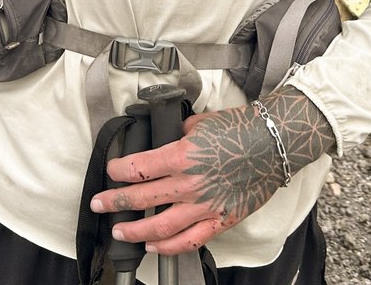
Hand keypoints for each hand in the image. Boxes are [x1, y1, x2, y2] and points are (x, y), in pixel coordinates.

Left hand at [91, 103, 284, 255]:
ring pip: (160, 227)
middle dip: (115, 202)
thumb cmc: (238, 130)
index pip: (138, 168)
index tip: (110, 170)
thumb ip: (176, 135)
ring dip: (136, 231)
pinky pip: (189, 241)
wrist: (271, 145)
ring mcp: (204, 206)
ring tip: (119, 231)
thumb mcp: (199, 123)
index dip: (118, 170)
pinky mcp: (219, 221)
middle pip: (142, 198)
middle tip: (99, 203)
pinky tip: (153, 246)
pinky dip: (168, 248)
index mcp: (181, 156)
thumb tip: (163, 141)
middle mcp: (189, 184)